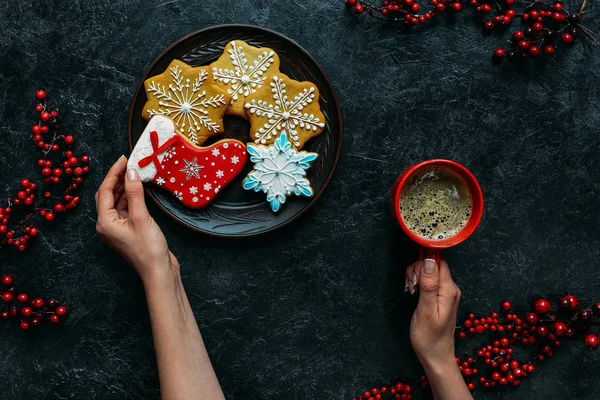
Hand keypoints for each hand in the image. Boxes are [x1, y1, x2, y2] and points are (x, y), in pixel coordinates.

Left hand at [95, 156, 178, 284]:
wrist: (159, 271)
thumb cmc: (148, 249)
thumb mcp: (141, 218)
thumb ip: (135, 194)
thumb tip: (131, 172)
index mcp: (105, 222)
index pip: (105, 191)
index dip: (114, 173)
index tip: (124, 158)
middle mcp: (108, 224)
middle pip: (107, 195)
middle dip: (117, 178)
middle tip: (129, 163)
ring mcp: (118, 227)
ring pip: (117, 201)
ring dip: (125, 187)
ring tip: (135, 172)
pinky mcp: (129, 229)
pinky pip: (126, 208)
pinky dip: (131, 197)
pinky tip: (139, 189)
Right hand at [407, 259, 459, 369]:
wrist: (435, 356)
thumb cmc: (429, 336)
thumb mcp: (426, 310)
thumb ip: (428, 285)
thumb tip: (429, 261)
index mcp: (449, 289)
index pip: (438, 262)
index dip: (423, 264)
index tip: (415, 279)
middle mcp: (450, 288)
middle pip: (433, 265)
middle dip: (418, 271)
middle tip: (412, 288)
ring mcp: (446, 292)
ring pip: (429, 272)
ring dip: (416, 277)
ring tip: (412, 291)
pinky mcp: (440, 297)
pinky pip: (429, 281)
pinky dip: (419, 284)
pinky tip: (414, 293)